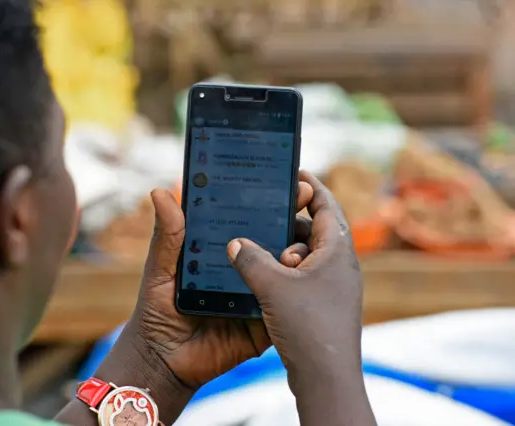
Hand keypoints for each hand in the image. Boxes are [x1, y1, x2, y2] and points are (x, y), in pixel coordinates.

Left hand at [126, 179, 313, 390]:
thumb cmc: (156, 310)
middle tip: (299, 195)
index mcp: (222, 252)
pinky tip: (293, 276)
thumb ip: (167, 235)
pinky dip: (290, 292)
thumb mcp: (160, 269)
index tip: (280, 177)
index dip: (265, 200)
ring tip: (296, 240)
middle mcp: (244, 269)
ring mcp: (257, 295)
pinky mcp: (264, 323)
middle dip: (290, 217)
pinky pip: (282, 306)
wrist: (161, 359)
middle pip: (273, 240)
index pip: (248, 220)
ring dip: (296, 251)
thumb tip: (159, 193)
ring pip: (284, 271)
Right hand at [226, 171, 372, 424]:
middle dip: (289, 224)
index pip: (327, 206)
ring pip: (308, 257)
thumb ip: (250, 259)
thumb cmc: (307, 326)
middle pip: (315, 230)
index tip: (294, 174)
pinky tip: (265, 281)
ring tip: (260, 254)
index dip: (311, 187)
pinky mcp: (326, 306)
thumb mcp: (272, 286)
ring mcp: (335, 288)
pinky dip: (286, 273)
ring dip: (284, 252)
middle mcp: (341, 266)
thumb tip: (236, 243)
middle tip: (263, 218)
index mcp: (337, 251)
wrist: (326, 378)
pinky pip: (305, 278)